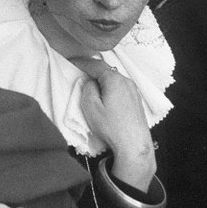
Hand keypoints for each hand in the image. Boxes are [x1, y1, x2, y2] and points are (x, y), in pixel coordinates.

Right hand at [72, 58, 155, 190]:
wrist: (134, 146)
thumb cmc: (111, 126)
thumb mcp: (90, 106)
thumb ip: (87, 88)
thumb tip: (91, 81)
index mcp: (115, 80)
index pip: (95, 64)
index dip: (81, 61)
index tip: (70, 61)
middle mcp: (127, 81)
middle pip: (106, 70)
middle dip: (92, 69)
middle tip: (78, 71)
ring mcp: (134, 91)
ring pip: (114, 79)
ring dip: (101, 79)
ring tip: (90, 84)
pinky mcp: (137, 101)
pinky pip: (120, 87)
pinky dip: (110, 86)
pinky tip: (105, 95)